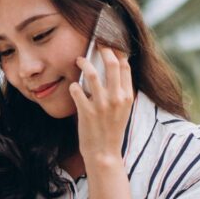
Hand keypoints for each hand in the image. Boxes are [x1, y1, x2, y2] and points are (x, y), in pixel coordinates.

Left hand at [69, 47, 133, 166]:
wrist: (104, 153)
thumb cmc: (112, 130)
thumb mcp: (123, 110)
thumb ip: (120, 91)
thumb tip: (112, 69)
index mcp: (127, 96)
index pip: (125, 66)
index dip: (116, 52)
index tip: (109, 45)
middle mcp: (116, 98)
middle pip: (111, 63)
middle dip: (102, 50)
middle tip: (94, 45)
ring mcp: (101, 104)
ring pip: (92, 73)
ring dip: (83, 62)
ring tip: (78, 59)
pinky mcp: (86, 111)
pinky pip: (76, 90)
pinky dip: (73, 86)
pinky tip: (73, 86)